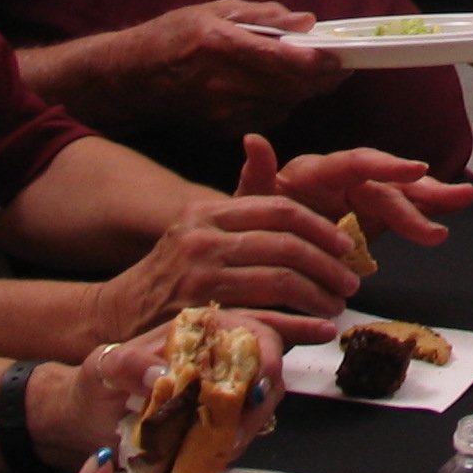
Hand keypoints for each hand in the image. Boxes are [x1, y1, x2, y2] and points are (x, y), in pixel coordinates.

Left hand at [30, 309, 288, 460]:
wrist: (82, 417)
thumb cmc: (95, 382)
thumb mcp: (105, 366)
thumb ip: (130, 364)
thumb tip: (161, 374)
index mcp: (197, 330)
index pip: (251, 333)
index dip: (265, 360)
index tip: (255, 391)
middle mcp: (216, 356)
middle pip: (264, 373)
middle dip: (259, 405)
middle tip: (237, 433)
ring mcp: (217, 390)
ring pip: (256, 406)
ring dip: (247, 430)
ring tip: (221, 450)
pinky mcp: (212, 421)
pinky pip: (237, 432)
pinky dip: (230, 446)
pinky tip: (211, 457)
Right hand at [84, 179, 365, 347]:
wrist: (123, 312)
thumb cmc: (177, 269)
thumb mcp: (203, 227)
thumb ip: (239, 196)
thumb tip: (260, 142)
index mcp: (208, 213)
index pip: (279, 209)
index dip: (320, 227)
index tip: (344, 244)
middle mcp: (202, 240)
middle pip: (286, 246)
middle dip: (327, 266)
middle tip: (349, 282)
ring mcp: (200, 279)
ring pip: (279, 282)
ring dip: (318, 296)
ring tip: (336, 305)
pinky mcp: (201, 317)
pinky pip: (264, 318)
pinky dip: (298, 326)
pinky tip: (317, 330)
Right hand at [117, 0, 349, 131]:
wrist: (134, 76)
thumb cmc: (176, 34)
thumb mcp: (216, 10)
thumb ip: (264, 15)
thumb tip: (306, 21)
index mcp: (217, 45)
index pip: (278, 60)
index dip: (315, 61)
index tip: (340, 56)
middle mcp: (219, 82)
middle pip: (287, 87)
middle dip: (321, 78)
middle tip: (342, 65)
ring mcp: (220, 110)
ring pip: (283, 105)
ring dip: (306, 91)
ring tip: (320, 73)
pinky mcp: (222, 128)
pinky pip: (269, 117)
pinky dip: (285, 103)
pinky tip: (287, 88)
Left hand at [256, 134, 472, 249]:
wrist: (254, 256)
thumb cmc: (251, 224)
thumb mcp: (248, 203)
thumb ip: (256, 175)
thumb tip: (253, 140)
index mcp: (315, 172)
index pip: (355, 164)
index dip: (387, 166)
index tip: (416, 170)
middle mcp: (341, 182)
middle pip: (386, 182)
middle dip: (422, 189)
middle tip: (457, 198)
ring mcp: (356, 202)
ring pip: (399, 197)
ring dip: (430, 201)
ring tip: (462, 201)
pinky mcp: (367, 222)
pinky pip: (399, 215)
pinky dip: (422, 215)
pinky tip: (444, 218)